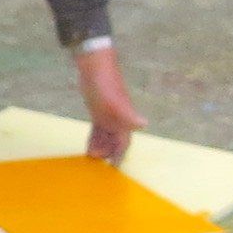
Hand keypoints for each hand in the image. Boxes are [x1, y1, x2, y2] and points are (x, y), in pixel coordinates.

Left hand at [74, 41, 141, 161]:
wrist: (94, 65)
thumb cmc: (105, 83)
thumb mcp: (114, 101)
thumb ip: (127, 114)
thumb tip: (143, 124)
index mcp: (124, 119)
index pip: (124, 142)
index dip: (120, 154)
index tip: (114, 166)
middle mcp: (118, 119)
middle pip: (114, 141)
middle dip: (107, 152)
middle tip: (95, 162)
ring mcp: (108, 115)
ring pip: (106, 136)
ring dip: (100, 146)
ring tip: (90, 157)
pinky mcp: (98, 110)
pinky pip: (98, 129)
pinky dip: (95, 138)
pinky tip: (88, 146)